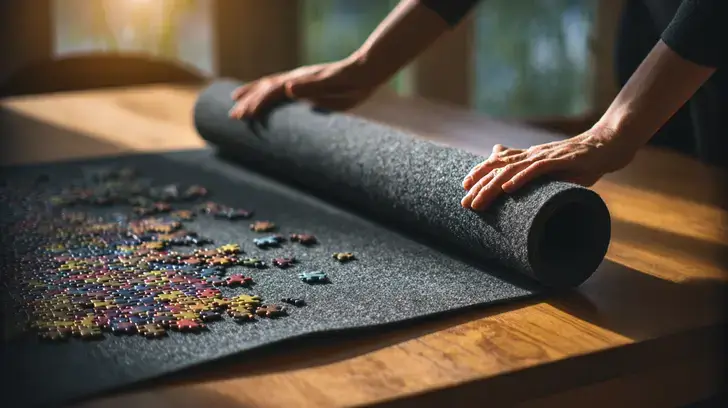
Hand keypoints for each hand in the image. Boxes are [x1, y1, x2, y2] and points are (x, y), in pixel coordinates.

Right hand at [229, 57, 381, 118]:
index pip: (271, 92)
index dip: (256, 103)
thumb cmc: (351, 82)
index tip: (244, 116)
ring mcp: (300, 83)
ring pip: (270, 87)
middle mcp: (296, 80)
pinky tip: (264, 102)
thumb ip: (310, 87)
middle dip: (248, 102)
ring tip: (237, 103)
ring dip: (253, 95)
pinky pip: (281, 92)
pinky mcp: (306, 88)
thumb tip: (287, 88)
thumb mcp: (332, 85)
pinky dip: (267, 96)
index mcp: (299, 81)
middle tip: (233, 116)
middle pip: (265, 88)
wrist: (364, 74)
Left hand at [461, 125, 638, 210]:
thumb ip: (532, 171)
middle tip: (465, 203)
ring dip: (493, 186)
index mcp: (529, 157)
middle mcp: (532, 154)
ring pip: (512, 170)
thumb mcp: (551, 167)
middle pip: (498, 169)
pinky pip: (536, 170)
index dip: (479, 173)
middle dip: (480, 186)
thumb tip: (514, 182)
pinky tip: (508, 189)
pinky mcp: (560, 160)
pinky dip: (520, 179)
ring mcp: (545, 156)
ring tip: (479, 201)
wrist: (606, 146)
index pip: (497, 163)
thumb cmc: (578, 160)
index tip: (464, 188)